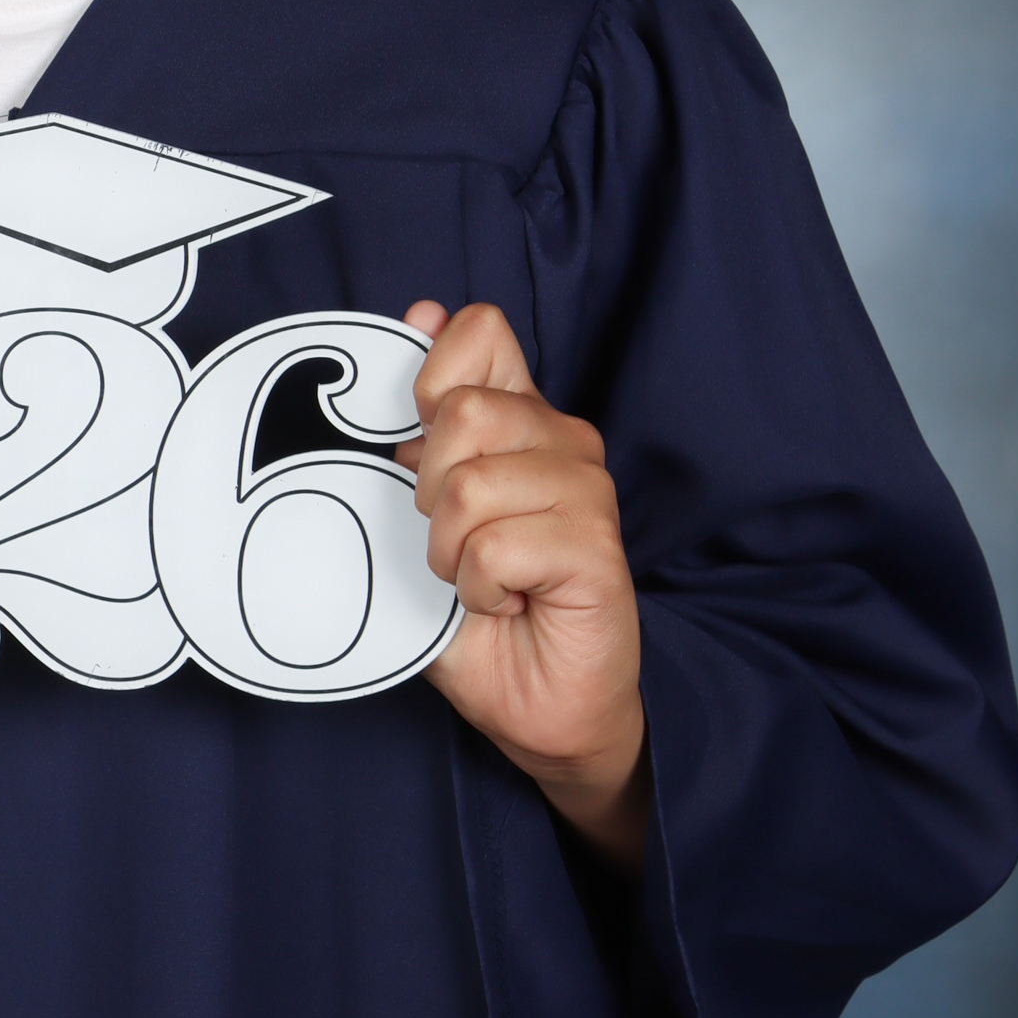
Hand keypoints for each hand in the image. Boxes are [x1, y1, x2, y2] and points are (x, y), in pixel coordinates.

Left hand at [399, 302, 649, 869]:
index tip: (422, 452)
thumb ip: (424, 419)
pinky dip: (479, 589)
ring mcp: (587, 492)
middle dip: (429, 491)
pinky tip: (507, 604)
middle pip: (462, 412)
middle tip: (455, 543)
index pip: (479, 331)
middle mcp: (564, 442)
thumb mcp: (428, 509)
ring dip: (451, 553)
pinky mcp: (595, 548)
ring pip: (470, 487)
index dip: (430, 383)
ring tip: (481, 580)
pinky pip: (494, 549)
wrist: (537, 704)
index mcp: (522, 419)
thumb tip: (422, 314)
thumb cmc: (481, 609)